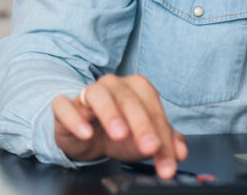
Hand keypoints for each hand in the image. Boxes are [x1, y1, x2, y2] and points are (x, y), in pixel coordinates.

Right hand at [52, 74, 187, 177]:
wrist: (85, 135)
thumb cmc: (117, 133)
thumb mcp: (143, 140)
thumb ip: (165, 143)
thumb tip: (180, 152)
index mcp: (137, 89)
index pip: (154, 108)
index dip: (164, 135)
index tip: (169, 162)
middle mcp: (113, 85)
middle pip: (129, 100)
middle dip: (142, 125)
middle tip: (150, 147)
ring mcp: (87, 93)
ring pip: (98, 95)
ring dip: (111, 114)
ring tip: (120, 134)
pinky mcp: (65, 106)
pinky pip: (66, 106)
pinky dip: (76, 118)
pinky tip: (86, 133)